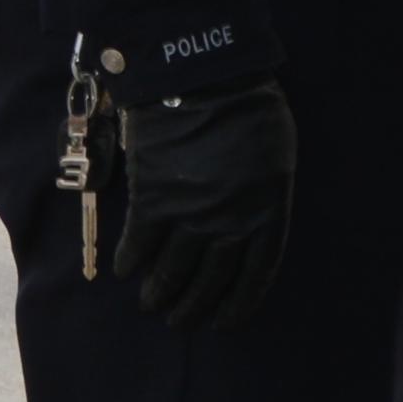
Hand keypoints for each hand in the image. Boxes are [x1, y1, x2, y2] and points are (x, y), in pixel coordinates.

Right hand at [115, 81, 297, 333]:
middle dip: (193, 308)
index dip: (239, 303)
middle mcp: (229, 223)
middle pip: (210, 282)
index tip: (223, 322)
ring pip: (171, 271)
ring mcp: (189, 215)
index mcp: (268, 212)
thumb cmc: (250, 109)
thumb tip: (249, 222)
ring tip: (152, 305)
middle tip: (180, 322)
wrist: (205, 78)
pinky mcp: (152, 201)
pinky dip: (130, 261)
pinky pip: (138, 244)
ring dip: (160, 293)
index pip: (257, 275)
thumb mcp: (276, 155)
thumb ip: (263, 194)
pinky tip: (126, 271)